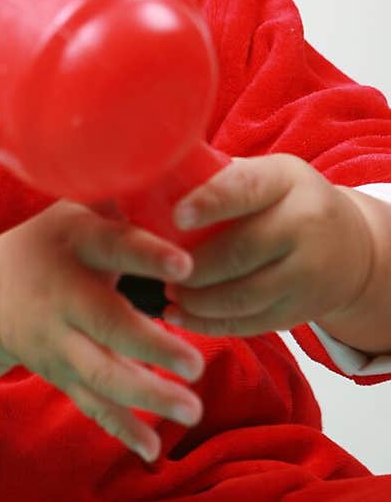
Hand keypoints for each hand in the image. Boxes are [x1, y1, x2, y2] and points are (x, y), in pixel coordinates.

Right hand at [0, 201, 204, 462]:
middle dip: (151, 347)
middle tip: (196, 362)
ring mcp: (57, 341)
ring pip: (100, 374)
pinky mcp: (59, 373)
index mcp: (73, 244)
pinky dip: (119, 429)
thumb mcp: (76, 211)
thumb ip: (123, 204)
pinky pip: (89, 404)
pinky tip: (152, 450)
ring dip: (145, 395)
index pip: (111, 247)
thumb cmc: (53, 241)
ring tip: (190, 410)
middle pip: (106, 325)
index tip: (186, 265)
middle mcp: (62, 295)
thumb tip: (182, 173)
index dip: (146, 255)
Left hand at [164, 155, 373, 337]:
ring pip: (243, 295)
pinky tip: (180, 317)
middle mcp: (304, 225)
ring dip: (197, 300)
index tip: (177, 216)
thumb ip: (220, 177)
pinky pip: (250, 323)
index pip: (246, 189)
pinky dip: (209, 325)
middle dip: (193, 266)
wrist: (352, 247)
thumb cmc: (286, 202)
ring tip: (168, 293)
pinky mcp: (302, 311)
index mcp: (286, 181)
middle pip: (241, 251)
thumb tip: (149, 176)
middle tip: (158, 268)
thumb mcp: (267, 176)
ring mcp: (307, 273)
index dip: (210, 203)